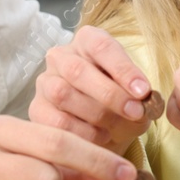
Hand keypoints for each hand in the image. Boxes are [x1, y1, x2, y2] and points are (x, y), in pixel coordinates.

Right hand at [29, 25, 163, 154]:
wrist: (101, 130)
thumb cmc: (120, 106)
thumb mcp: (135, 97)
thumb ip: (140, 98)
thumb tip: (142, 103)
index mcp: (87, 41)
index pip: (101, 46)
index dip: (123, 69)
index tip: (143, 91)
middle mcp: (61, 56)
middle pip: (78, 70)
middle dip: (110, 94)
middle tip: (135, 112)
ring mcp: (45, 82)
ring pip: (62, 94)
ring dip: (94, 114)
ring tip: (116, 128)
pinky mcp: (36, 109)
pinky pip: (55, 121)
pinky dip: (81, 133)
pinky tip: (99, 138)